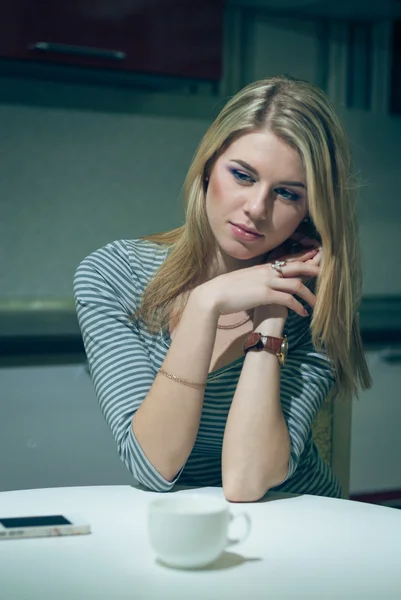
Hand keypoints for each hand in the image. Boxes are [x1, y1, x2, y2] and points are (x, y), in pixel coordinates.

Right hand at [196, 247, 320, 318]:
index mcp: (261, 267)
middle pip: (296, 266)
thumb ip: (253, 280)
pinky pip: (288, 299)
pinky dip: (298, 306)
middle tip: (325, 275)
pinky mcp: (265, 295)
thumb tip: (258, 284)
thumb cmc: (223, 289)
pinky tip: (303, 314)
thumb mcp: (241, 280)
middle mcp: (266, 271)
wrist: (212, 295)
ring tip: (317, 303)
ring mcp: (267, 282)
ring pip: (296, 284)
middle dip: (312, 270)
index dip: (301, 259)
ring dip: (309, 294)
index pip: (286, 260)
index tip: (313, 260)